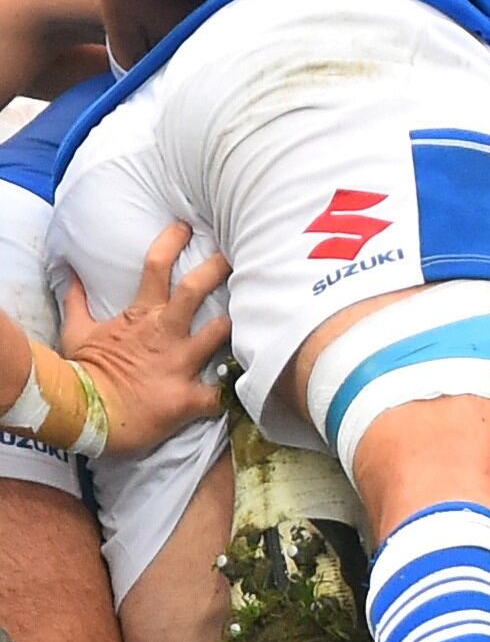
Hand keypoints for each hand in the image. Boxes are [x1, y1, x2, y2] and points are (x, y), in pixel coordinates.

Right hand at [57, 223, 231, 456]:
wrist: (84, 415)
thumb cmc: (81, 372)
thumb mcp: (76, 332)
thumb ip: (78, 302)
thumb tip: (71, 275)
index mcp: (141, 316)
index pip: (157, 266)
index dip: (173, 242)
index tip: (187, 227)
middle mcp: (166, 333)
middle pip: (198, 288)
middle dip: (220, 268)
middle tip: (241, 254)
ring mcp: (180, 363)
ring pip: (222, 332)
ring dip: (241, 324)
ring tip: (265, 312)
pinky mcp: (189, 395)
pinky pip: (222, 393)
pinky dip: (236, 391)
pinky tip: (252, 386)